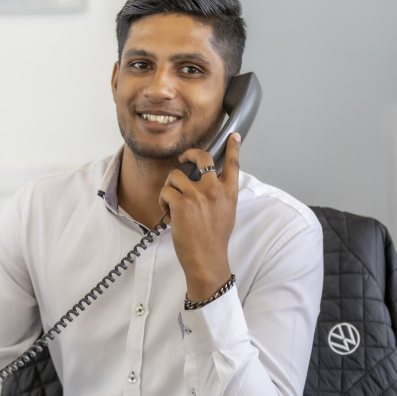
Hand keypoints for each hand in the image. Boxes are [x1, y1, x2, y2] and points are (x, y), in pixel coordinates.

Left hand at [159, 132, 240, 301]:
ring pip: (175, 176)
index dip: (233, 147)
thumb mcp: (226, 213)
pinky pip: (166, 192)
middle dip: (189, 155)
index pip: (233, 163)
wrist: (207, 259)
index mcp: (229, 192)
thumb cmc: (214, 239)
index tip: (233, 135)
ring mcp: (198, 195)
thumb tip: (211, 182)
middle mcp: (215, 190)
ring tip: (172, 205)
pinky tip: (169, 215)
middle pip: (201, 157)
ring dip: (170, 189)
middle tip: (183, 160)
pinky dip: (163, 203)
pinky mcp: (182, 203)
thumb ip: (220, 195)